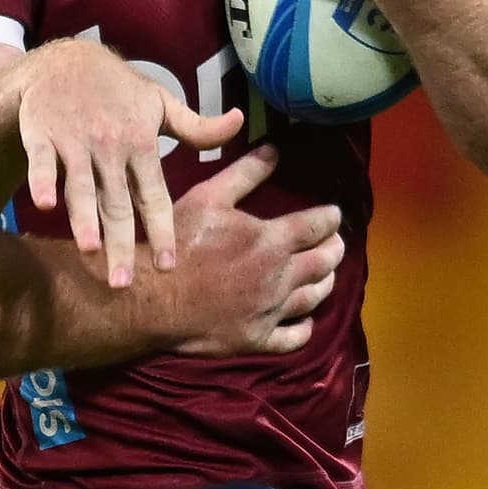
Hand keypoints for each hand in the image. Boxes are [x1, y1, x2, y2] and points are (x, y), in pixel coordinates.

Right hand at [18, 36, 246, 289]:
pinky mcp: (42, 135)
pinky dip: (42, 181)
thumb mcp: (160, 104)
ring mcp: (75, 141)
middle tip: (123, 284)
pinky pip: (42, 162)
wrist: (65, 60)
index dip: (162, 230)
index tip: (169, 266)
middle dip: (121, 243)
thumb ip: (197, 127)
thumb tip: (239, 122)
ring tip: (89, 250)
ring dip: (84, 217)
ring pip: (81, 186)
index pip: (155, 196)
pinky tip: (44, 205)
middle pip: (117, 203)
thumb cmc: (118, 91)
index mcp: (142, 143)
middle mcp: (111, 146)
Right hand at [162, 147, 344, 357]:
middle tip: (335, 244)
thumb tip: (275, 149)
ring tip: (325, 275)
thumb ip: (245, 174)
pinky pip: (294, 337)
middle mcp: (280, 276)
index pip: (318, 226)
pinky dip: (305, 327)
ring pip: (314, 297)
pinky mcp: (257, 338)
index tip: (333, 216)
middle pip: (325, 262)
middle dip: (334, 249)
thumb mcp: (208, 198)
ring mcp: (270, 310)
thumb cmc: (178, 243)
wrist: (152, 299)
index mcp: (272, 240)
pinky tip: (304, 320)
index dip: (330, 218)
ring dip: (325, 283)